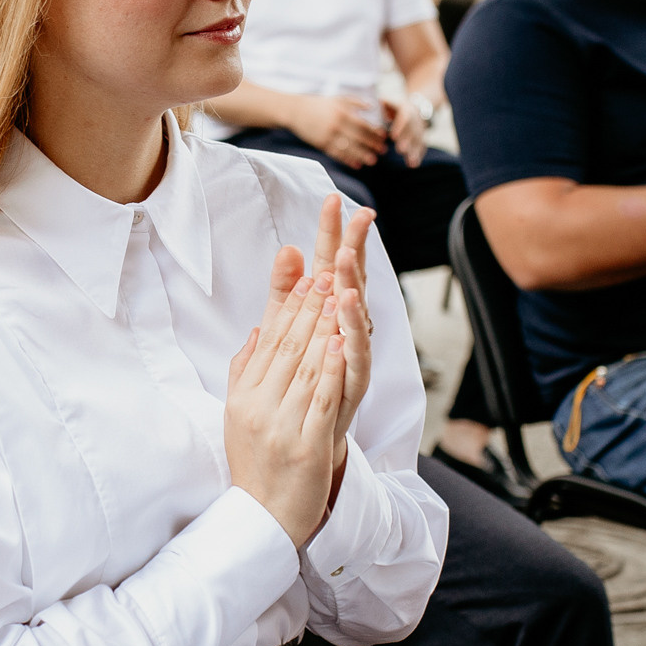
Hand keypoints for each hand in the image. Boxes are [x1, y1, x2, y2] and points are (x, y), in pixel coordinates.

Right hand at [225, 246, 356, 545]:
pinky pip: (320, 401)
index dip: (291, 308)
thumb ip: (247, 370)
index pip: (270, 343)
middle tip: (327, 272)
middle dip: (309, 308)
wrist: (263, 518)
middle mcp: (258, 408)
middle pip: (288, 349)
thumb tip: (260, 331)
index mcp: (243, 397)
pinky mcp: (306, 447)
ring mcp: (281, 428)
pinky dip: (330, 370)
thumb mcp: (240, 413)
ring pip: (305, 369)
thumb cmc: (256, 464)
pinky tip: (340, 345)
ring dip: (322, 329)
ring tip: (337, 297)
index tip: (308, 277)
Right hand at [289, 95, 387, 169]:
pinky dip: (347, 160)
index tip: (384, 137)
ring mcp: (328, 136)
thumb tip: (371, 106)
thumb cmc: (318, 104)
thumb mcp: (337, 99)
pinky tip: (356, 164)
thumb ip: (355, 102)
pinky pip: (337, 154)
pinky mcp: (321, 144)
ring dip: (362, 155)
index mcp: (342, 112)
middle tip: (383, 151)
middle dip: (372, 145)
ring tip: (373, 161)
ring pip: (349, 148)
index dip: (374, 132)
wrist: (295, 111)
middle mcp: (336, 125)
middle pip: (358, 137)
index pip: (363, 124)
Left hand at [303, 194, 377, 457]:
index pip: (328, 265)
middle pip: (349, 281)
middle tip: (359, 215)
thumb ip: (285, 292)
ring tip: (345, 259)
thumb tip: (287, 248)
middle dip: (353, 248)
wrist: (304, 446)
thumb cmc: (298, 385)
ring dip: (353, 287)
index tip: (332, 198)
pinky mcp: (353, 385)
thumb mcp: (285, 331)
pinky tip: (348, 315)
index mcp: (326, 314)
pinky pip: (355, 358)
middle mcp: (345, 330)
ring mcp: (352, 356)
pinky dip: (352, 337)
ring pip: (356, 316)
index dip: (330, 233)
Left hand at [382, 97, 427, 167]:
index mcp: (405, 109)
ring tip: (410, 163)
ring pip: (418, 141)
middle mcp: (415, 119)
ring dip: (414, 152)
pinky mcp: (421, 138)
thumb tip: (372, 112)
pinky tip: (414, 165)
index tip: (393, 137)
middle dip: (407, 141)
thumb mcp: (387, 103)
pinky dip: (418, 156)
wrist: (417, 106)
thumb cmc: (393, 106)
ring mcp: (420, 129)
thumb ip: (380, 107)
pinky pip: (421, 146)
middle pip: (412, 131)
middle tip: (401, 150)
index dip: (400, 126)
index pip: (404, 117)